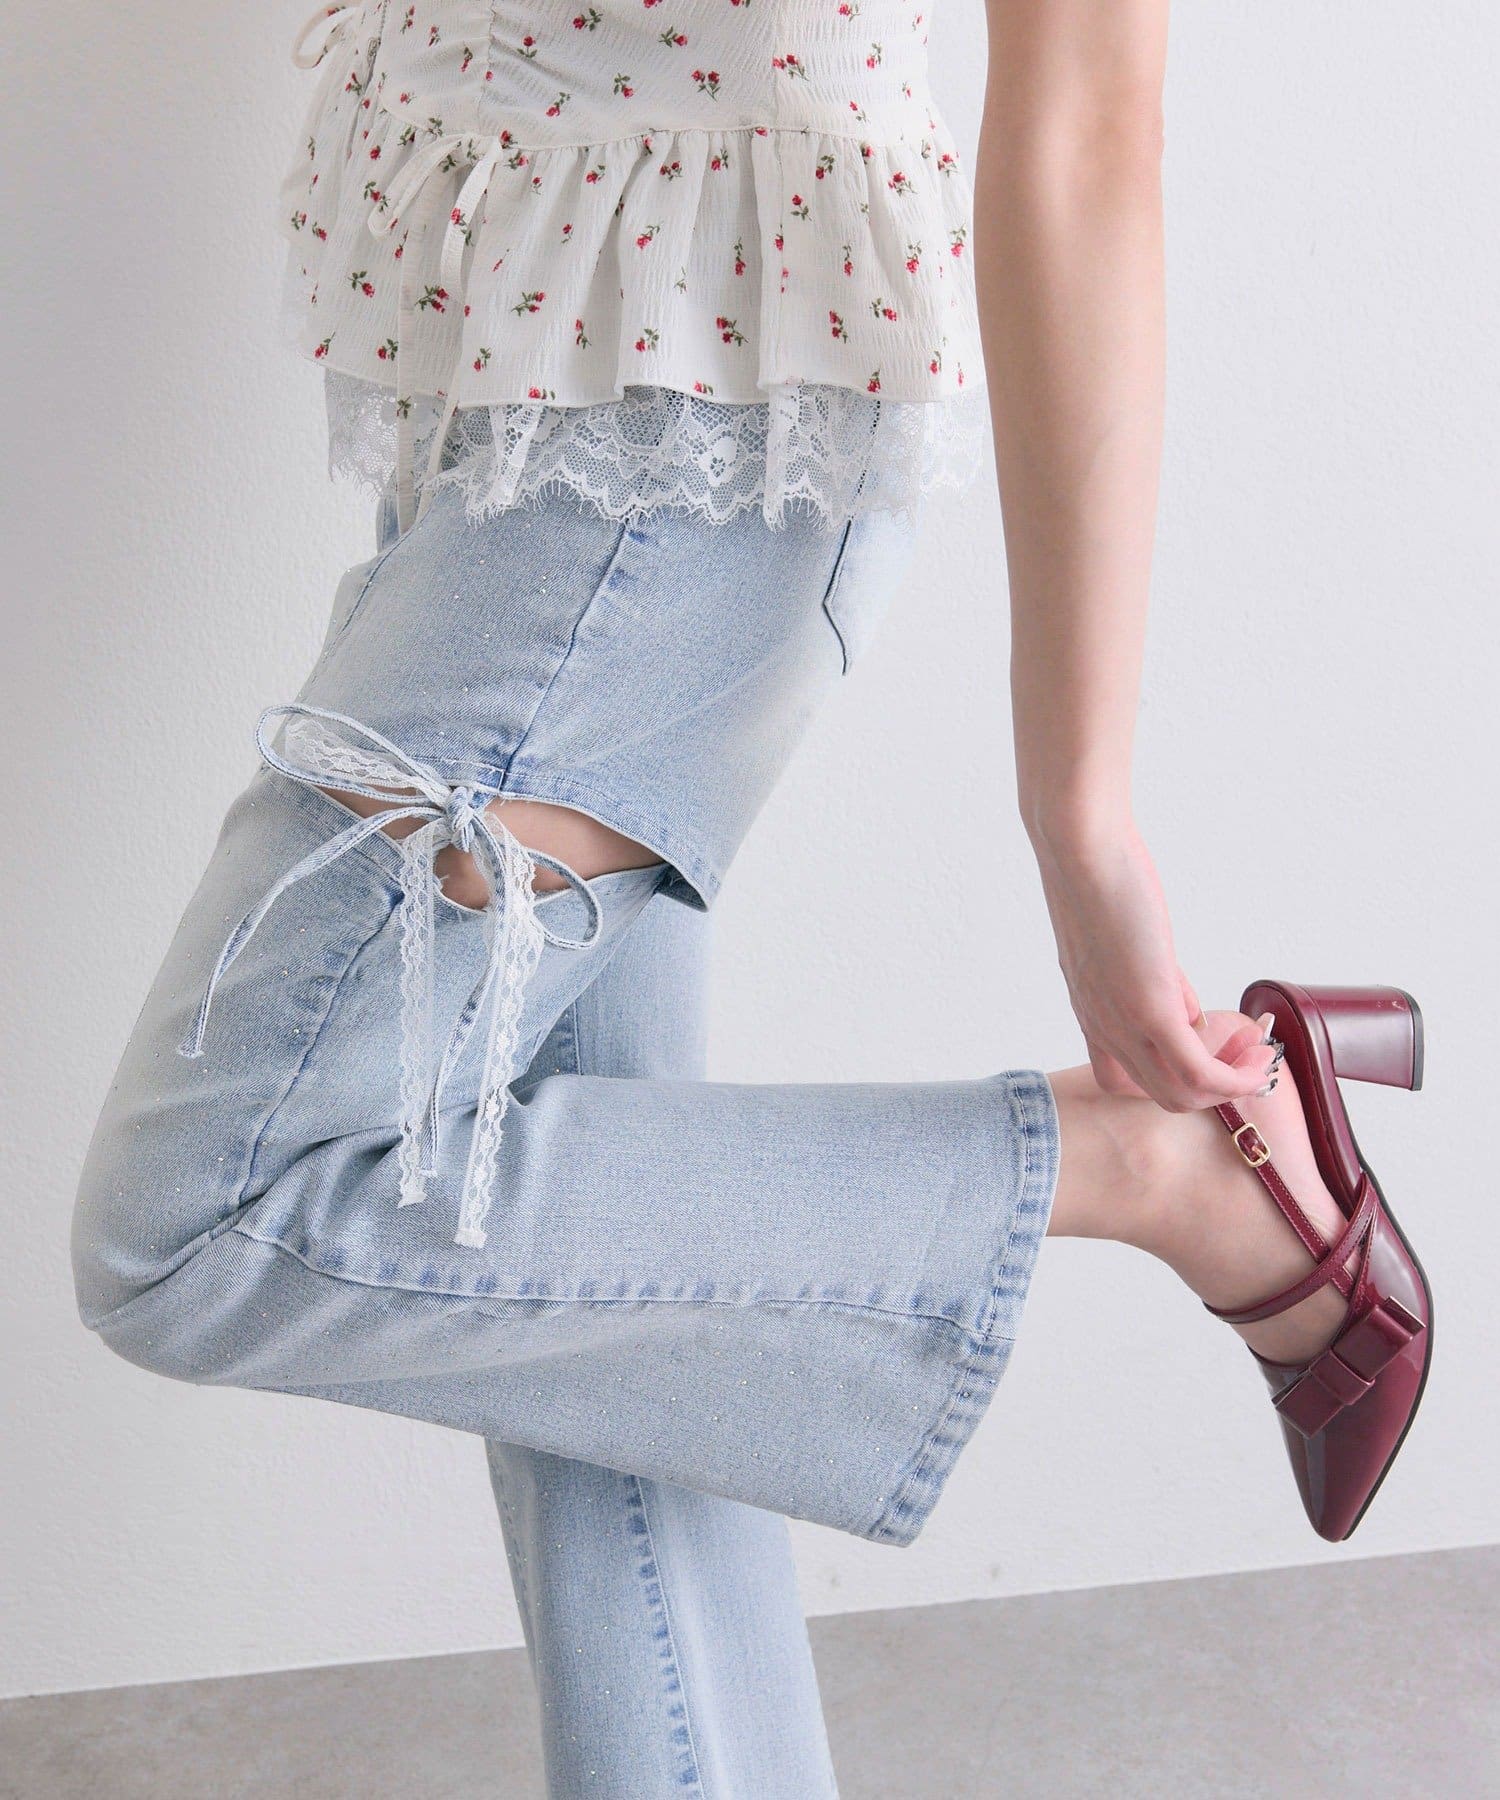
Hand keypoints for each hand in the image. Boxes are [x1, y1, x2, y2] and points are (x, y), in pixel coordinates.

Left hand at [1030, 814, 1277, 1111]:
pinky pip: (1198, 1072)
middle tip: (1246, 1054)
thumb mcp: (1124, 945)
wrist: (1080, 850)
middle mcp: (1102, 1027)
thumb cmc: (1097, 879)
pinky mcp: (1150, 1008)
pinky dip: (1234, 1079)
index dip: (1170, 1073)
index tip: (1210, 1046)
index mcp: (1091, 1012)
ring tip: (1259, 1059)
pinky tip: (1257, 1057)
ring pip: (1180, 1095)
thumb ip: (1155, 981)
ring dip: (1229, 1088)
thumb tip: (1188, 1009)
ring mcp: (1124, 1023)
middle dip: (1212, 1086)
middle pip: (1158, 1094)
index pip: (1123, 1079)